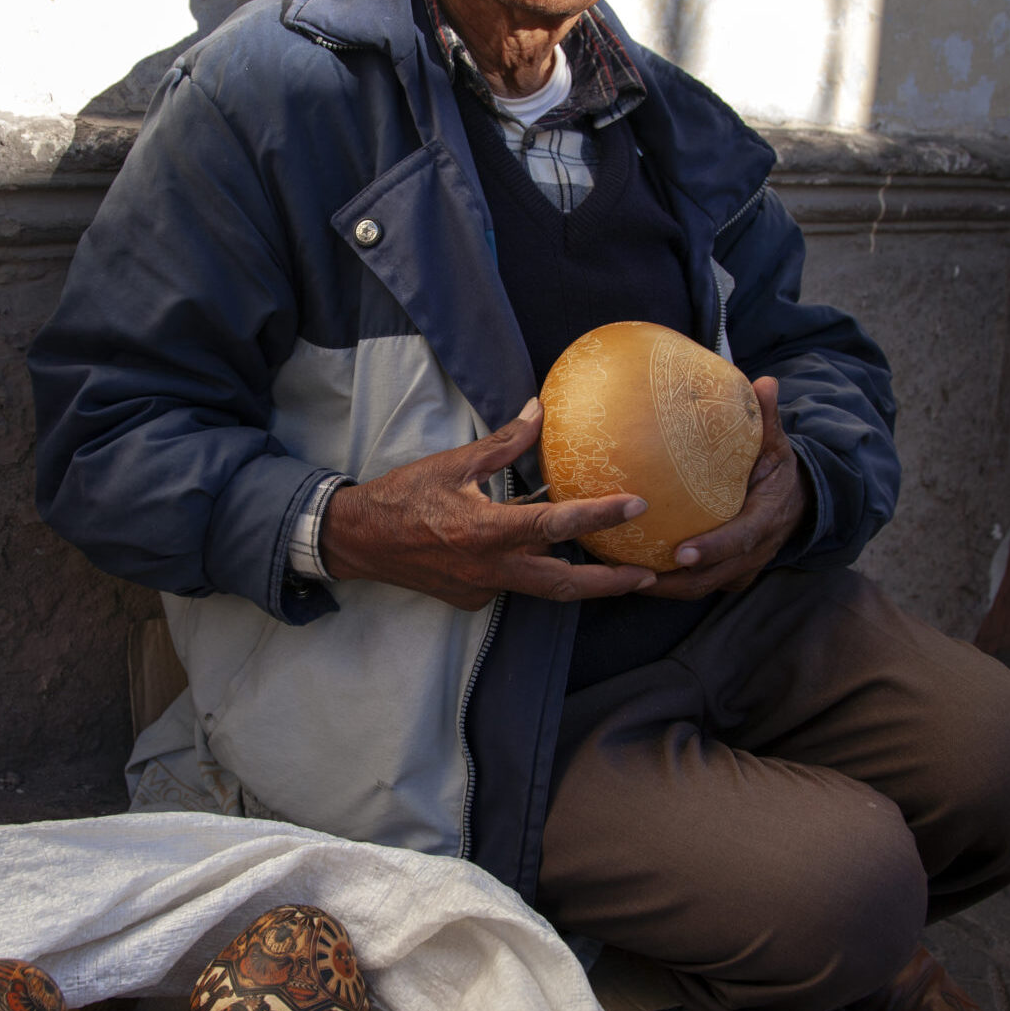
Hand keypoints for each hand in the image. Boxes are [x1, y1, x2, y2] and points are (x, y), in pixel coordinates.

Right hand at [318, 398, 657, 609]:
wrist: (360, 542)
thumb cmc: (403, 497)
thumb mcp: (454, 463)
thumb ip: (504, 444)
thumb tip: (538, 412)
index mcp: (487, 529)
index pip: (557, 523)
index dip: (600, 515)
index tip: (637, 505)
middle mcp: (491, 568)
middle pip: (564, 585)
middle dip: (611, 584)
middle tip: (650, 574)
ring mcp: (482, 588)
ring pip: (542, 588)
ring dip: (579, 580)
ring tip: (617, 571)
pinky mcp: (473, 598)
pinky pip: (513, 584)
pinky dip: (530, 567)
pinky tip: (537, 551)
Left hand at [638, 377, 810, 600]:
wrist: (801, 504)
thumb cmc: (778, 470)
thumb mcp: (777, 444)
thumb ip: (767, 418)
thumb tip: (766, 383)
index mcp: (766, 517)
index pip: (740, 539)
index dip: (713, 548)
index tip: (682, 552)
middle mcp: (755, 550)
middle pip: (713, 576)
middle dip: (675, 581)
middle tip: (635, 573)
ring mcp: (744, 568)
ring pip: (701, 587)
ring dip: (665, 587)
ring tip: (625, 576)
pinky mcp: (731, 576)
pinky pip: (698, 585)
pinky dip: (670, 584)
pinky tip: (634, 573)